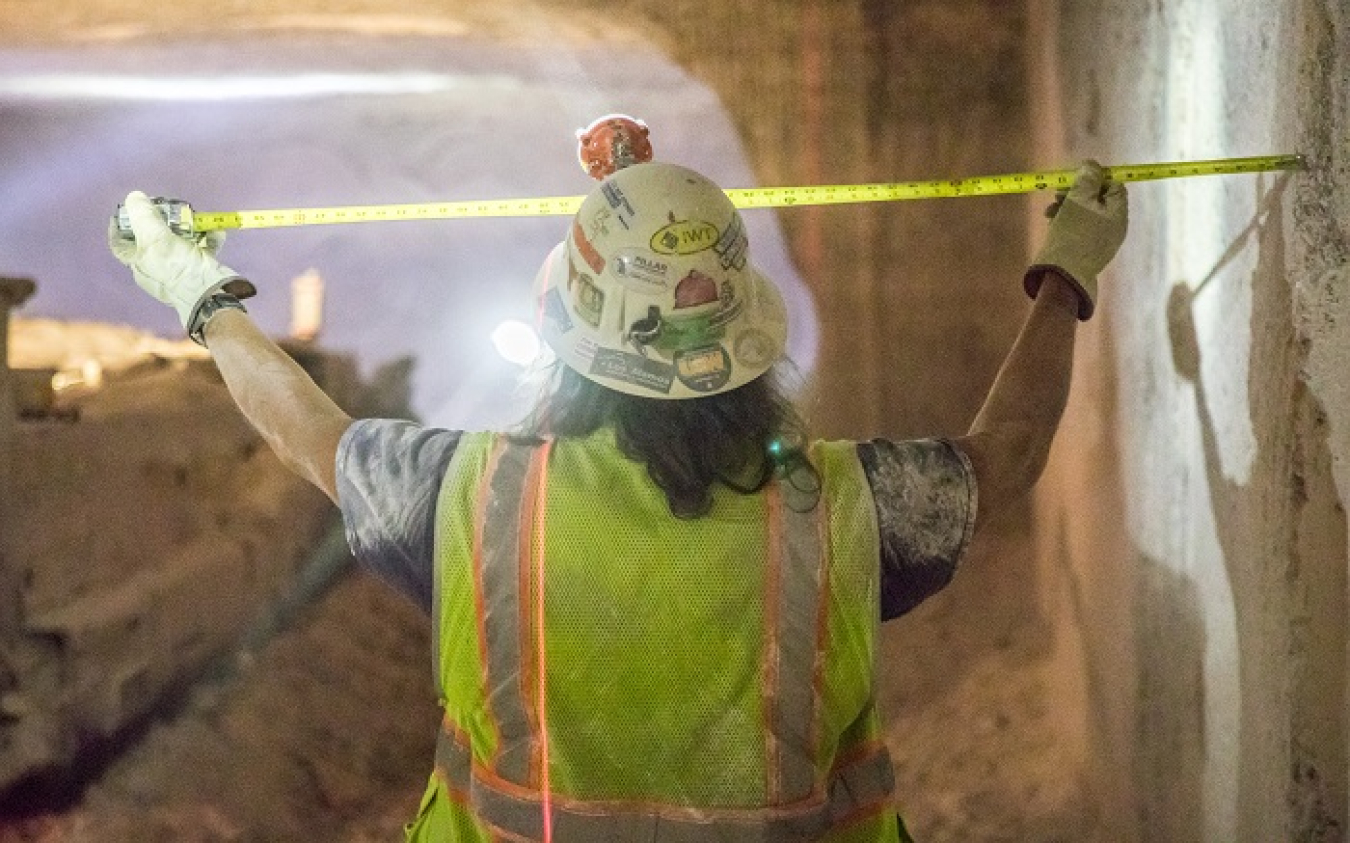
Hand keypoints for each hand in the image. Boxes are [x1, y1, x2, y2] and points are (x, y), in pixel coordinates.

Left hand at [108, 191, 255, 330]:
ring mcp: (178, 270)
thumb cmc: (177, 267)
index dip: (118, 226)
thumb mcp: (155, 237)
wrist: (211, 293)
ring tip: (195, 217)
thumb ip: (143, 215)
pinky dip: (207, 238)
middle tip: (168, 209)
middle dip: (161, 221)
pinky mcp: (199, 270)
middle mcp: (155, 267)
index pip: (119, 244)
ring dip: (188, 227)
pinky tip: (216, 231)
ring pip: (178, 242)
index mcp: (138, 263)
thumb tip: (134, 197)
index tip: (125, 211)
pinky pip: (201, 249)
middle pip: (152, 238)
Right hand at [1024, 160, 1127, 319]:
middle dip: (1077, 193)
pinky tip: (1052, 223)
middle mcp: (1115, 228)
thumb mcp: (1079, 199)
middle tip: (1058, 193)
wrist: (1062, 273)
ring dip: (1067, 207)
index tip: (1075, 178)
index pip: (1114, 185)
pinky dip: (1066, 222)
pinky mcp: (1087, 252)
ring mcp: (1101, 241)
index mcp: (1119, 213)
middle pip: (1099, 199)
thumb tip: (1092, 164)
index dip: (1095, 177)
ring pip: (1086, 214)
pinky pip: (1080, 229)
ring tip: (1050, 210)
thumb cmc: (1072, 233)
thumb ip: (1088, 178)